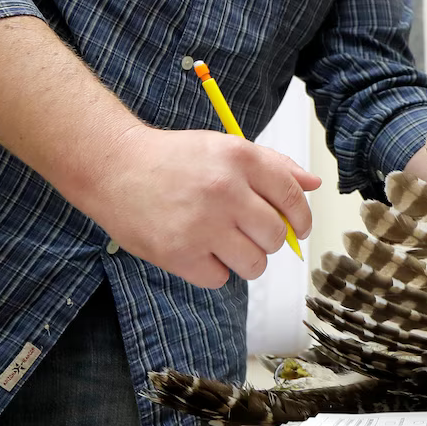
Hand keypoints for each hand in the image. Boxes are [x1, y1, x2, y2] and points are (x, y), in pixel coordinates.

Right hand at [87, 127, 318, 288]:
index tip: (298, 228)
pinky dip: (213, 270)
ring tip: (224, 244)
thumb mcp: (225, 147)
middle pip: (276, 236)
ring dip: (246, 260)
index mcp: (240, 158)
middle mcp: (225, 191)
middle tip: (249, 234)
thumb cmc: (173, 159)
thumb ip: (273, 164)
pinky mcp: (179, 254)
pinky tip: (197, 250)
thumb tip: (312, 183)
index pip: (293, 196)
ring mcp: (202, 225)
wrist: (114, 168)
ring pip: (254, 264)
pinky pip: (219, 278)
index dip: (302, 218)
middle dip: (269, 241)